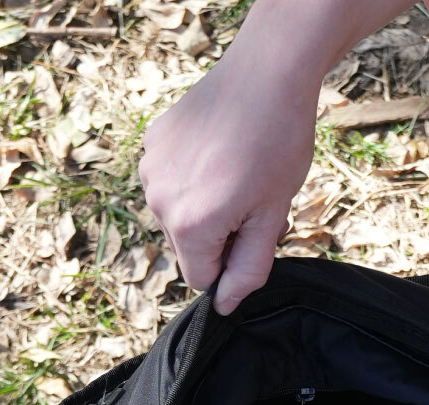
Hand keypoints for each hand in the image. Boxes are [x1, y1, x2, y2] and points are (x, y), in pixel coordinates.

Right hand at [140, 47, 316, 315]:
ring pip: (178, 215)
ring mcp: (150, 169)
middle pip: (187, 247)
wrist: (266, 74)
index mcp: (190, 226)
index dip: (231, 266)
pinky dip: (192, 176)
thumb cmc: (278, 146)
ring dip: (205, 207)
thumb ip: (248, 270)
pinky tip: (219, 151)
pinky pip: (170, 180)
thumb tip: (224, 306)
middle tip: (253, 201)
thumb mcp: (272, 218)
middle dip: (218, 236)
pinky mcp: (152, 143)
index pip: (201, 279)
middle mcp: (158, 200)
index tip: (253, 236)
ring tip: (237, 173)